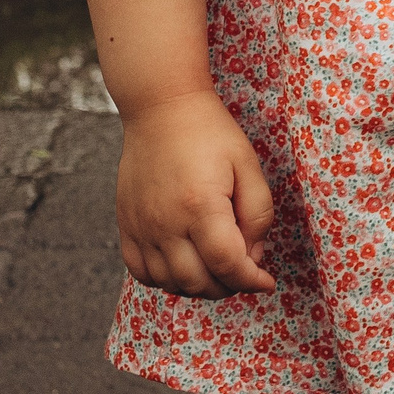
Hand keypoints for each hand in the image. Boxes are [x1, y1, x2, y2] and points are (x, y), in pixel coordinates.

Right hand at [115, 90, 277, 298]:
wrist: (161, 107)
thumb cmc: (210, 132)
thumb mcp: (248, 165)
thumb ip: (257, 215)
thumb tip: (251, 257)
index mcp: (200, 205)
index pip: (228, 265)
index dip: (251, 280)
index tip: (266, 281)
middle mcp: (166, 222)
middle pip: (198, 282)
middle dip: (228, 286)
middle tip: (243, 271)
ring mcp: (141, 226)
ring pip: (170, 283)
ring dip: (198, 286)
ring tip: (216, 268)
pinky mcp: (127, 225)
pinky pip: (141, 272)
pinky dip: (165, 280)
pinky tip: (184, 264)